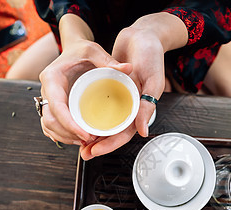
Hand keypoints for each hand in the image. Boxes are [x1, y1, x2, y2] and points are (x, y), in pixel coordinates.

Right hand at [39, 38, 131, 145]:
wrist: (73, 49)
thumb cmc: (81, 50)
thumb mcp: (94, 50)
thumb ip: (108, 61)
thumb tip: (128, 69)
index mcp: (52, 78)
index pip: (56, 106)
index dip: (69, 124)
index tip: (85, 134)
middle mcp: (46, 90)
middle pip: (50, 120)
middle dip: (68, 134)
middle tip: (89, 140)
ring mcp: (48, 99)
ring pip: (49, 125)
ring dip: (65, 137)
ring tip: (86, 141)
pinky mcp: (53, 106)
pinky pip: (52, 125)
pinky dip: (62, 134)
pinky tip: (77, 139)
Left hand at [79, 26, 165, 159]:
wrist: (143, 36)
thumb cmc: (152, 55)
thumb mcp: (153, 80)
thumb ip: (147, 105)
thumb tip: (142, 131)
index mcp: (141, 108)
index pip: (124, 132)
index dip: (110, 144)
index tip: (95, 150)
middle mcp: (129, 106)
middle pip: (113, 132)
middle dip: (98, 144)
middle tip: (84, 153)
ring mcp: (120, 99)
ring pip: (105, 122)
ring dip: (93, 133)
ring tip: (78, 142)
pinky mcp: (110, 89)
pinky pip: (100, 107)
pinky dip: (91, 115)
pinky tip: (78, 120)